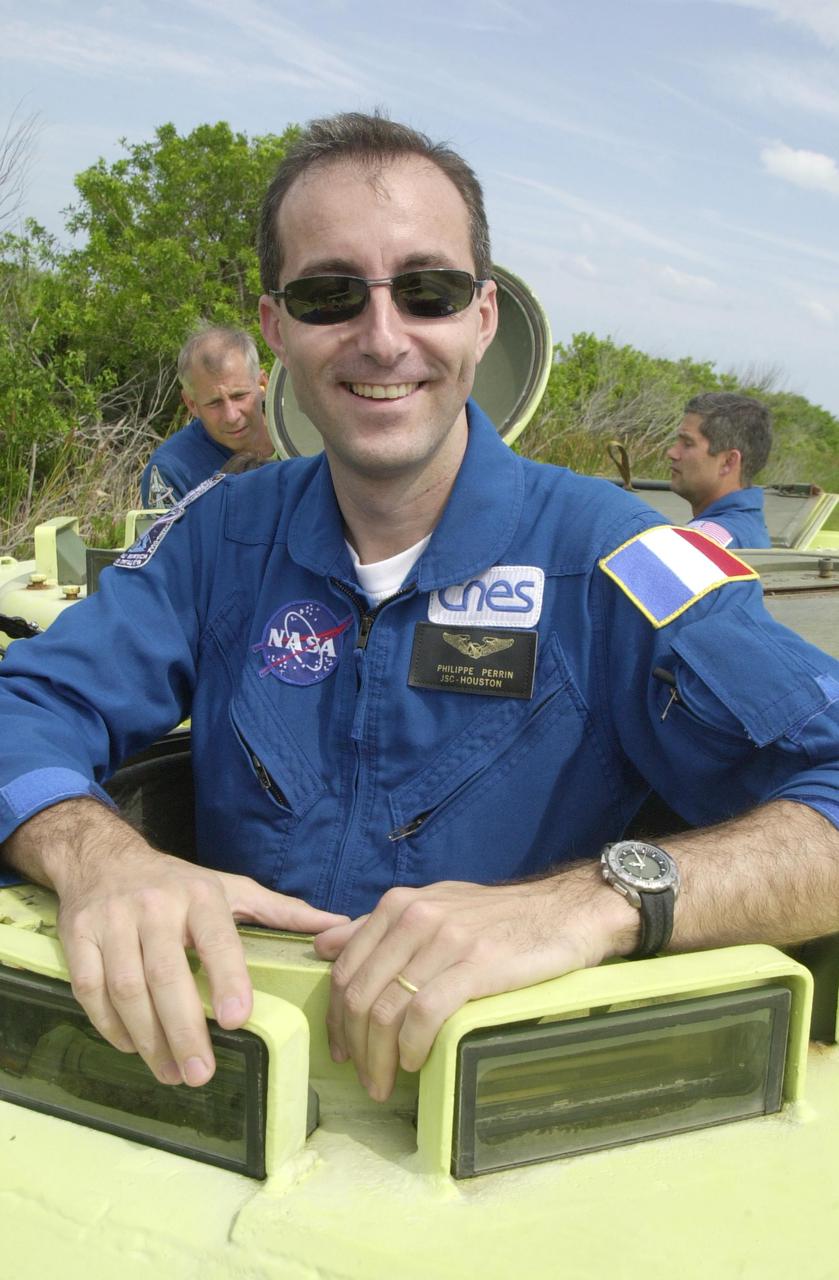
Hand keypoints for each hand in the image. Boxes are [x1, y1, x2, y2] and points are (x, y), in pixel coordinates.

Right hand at [52, 827, 346, 1086]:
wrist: (102, 857)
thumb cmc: (176, 882)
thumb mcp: (230, 888)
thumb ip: (282, 911)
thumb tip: (339, 925)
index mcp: (200, 894)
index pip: (216, 939)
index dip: (227, 978)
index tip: (237, 1020)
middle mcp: (155, 904)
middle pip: (166, 975)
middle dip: (183, 1030)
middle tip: (201, 1075)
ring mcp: (112, 920)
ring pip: (126, 988)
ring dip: (148, 1039)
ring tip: (171, 1073)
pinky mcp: (77, 936)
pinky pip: (90, 989)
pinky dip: (109, 1025)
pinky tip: (131, 1047)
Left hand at [314, 870, 638, 1100]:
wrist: (563, 911)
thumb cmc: (496, 917)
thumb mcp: (433, 906)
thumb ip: (377, 926)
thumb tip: (323, 945)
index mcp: (399, 905)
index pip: (346, 969)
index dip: (337, 1018)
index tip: (341, 1050)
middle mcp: (416, 918)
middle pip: (361, 994)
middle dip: (354, 1046)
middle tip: (364, 1077)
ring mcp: (446, 941)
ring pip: (389, 1008)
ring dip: (379, 1057)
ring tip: (384, 1082)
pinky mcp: (476, 966)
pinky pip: (425, 1013)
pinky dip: (412, 1047)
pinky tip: (415, 1064)